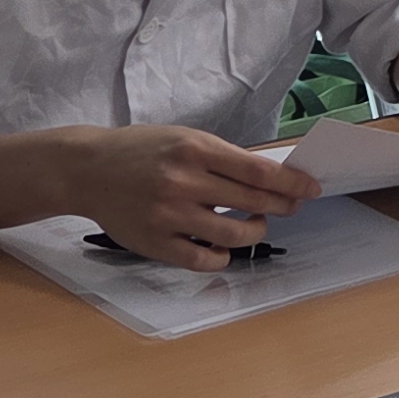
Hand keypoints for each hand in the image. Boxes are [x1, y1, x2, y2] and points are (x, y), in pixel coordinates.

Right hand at [55, 124, 313, 268]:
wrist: (88, 169)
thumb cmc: (141, 150)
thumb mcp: (184, 138)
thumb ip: (222, 157)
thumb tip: (269, 177)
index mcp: (195, 149)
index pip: (258, 171)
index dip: (291, 183)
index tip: (310, 188)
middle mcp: (183, 182)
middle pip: (252, 201)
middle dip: (282, 205)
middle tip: (293, 206)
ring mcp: (169, 215)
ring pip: (232, 235)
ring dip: (255, 231)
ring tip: (256, 224)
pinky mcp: (155, 242)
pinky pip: (202, 259)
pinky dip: (222, 257)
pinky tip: (225, 248)